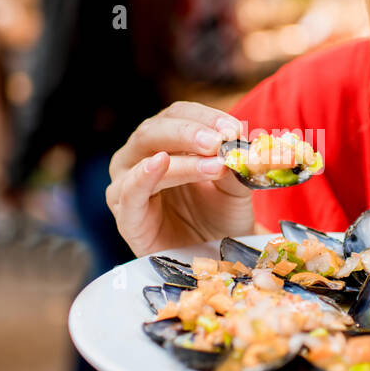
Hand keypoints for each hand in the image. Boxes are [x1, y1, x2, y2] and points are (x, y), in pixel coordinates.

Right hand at [107, 102, 251, 256]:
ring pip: (145, 157)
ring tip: (214, 165)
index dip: (205, 116)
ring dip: (182, 159)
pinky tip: (159, 163)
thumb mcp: (234, 185)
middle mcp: (139, 156)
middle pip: (156, 130)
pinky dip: (143, 175)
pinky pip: (129, 191)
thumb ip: (235, 165)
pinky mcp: (126, 215)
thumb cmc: (219, 214)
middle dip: (190, 132)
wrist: (216, 256)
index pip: (178, 114)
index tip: (234, 128)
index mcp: (164, 141)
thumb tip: (243, 146)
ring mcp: (128, 185)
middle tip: (220, 141)